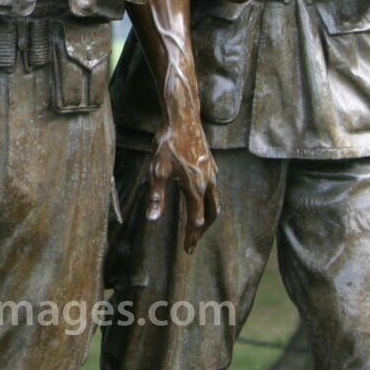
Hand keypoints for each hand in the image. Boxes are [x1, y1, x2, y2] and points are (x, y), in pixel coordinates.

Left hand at [146, 115, 219, 252]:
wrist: (183, 119)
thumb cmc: (168, 144)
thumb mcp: (157, 170)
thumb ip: (156, 197)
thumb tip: (153, 220)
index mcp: (195, 188)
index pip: (196, 220)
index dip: (192, 237)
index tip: (188, 250)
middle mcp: (208, 183)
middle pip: (212, 214)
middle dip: (203, 229)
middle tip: (194, 240)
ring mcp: (212, 173)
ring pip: (216, 201)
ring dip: (210, 216)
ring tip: (200, 224)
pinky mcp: (212, 164)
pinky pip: (215, 188)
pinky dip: (211, 200)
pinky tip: (203, 198)